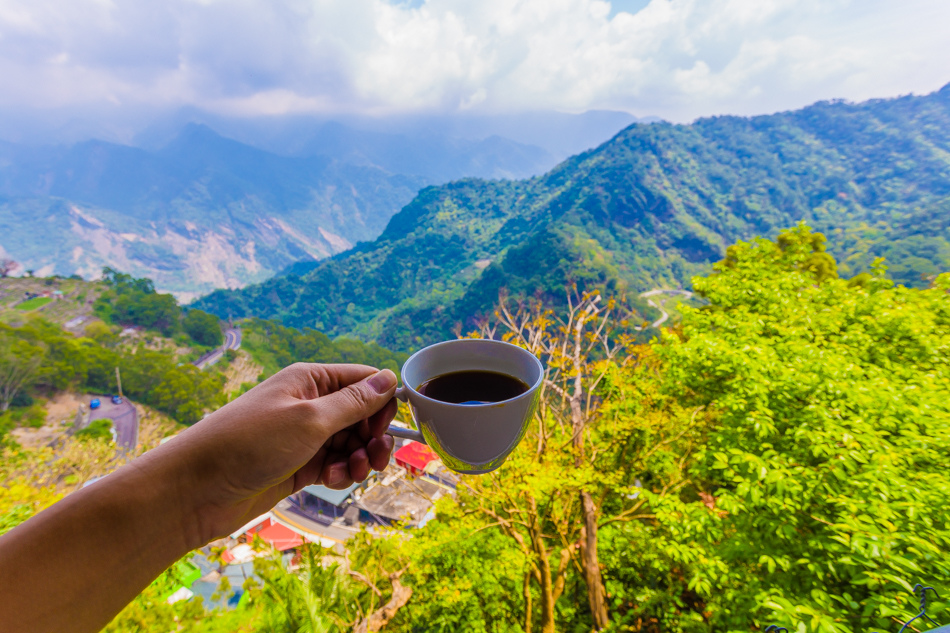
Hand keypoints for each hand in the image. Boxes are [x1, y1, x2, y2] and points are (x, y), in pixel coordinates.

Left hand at [149, 363, 397, 547]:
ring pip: (350, 443)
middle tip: (375, 458)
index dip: (381, 403)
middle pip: (362, 415)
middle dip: (373, 437)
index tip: (382, 428)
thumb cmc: (247, 444)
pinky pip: (334, 465)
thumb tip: (389, 378)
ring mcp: (303, 437)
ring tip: (352, 473)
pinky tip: (330, 481)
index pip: (364, 380)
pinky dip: (340, 474)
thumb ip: (353, 402)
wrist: (197, 490)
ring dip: (359, 459)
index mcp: (310, 381)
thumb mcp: (309, 420)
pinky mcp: (298, 466)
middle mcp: (309, 405)